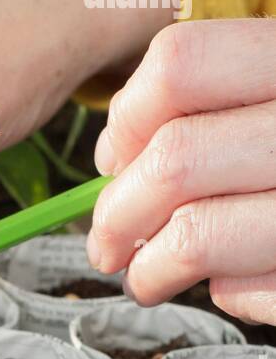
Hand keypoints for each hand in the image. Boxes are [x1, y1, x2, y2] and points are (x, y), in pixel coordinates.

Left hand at [88, 18, 275, 325]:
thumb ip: (217, 112)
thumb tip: (116, 160)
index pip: (179, 64)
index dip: (126, 120)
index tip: (115, 159)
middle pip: (174, 157)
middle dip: (117, 214)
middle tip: (110, 242)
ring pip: (197, 233)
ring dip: (151, 268)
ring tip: (150, 276)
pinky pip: (247, 289)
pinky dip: (228, 294)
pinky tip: (236, 282)